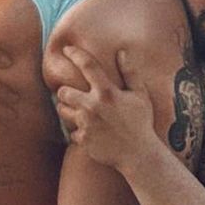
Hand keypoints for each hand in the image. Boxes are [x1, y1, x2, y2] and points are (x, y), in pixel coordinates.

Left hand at [56, 45, 154, 172]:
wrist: (138, 154)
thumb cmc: (141, 123)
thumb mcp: (140, 96)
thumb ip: (130, 73)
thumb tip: (122, 52)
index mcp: (107, 92)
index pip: (87, 66)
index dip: (75, 54)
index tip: (67, 49)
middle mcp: (92, 106)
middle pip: (63, 91)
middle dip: (65, 91)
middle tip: (73, 94)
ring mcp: (85, 124)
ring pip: (62, 111)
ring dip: (67, 109)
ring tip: (78, 110)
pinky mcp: (82, 140)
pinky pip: (72, 131)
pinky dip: (78, 131)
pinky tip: (89, 131)